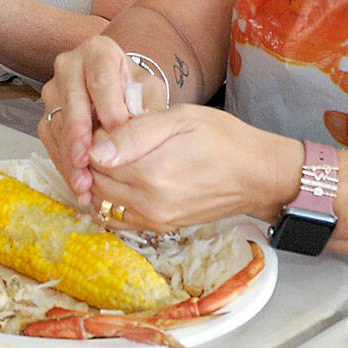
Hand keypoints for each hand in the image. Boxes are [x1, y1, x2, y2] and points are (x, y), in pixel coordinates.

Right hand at [40, 36, 146, 206]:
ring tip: (86, 185)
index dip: (109, 107)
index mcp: (97, 51)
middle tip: (89, 162)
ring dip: (70, 159)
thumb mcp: (149, 91)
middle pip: (72, 102)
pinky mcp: (47, 116)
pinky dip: (66, 167)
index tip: (118, 134)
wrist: (118, 91)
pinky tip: (80, 187)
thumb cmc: (135, 89)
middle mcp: (69, 66)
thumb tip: (135, 134)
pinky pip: (51, 142)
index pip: (100, 78)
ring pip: (57, 125)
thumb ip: (148, 107)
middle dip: (79, 136)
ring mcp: (54, 91)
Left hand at [83, 105, 297, 230]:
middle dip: (92, 160)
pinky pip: (119, 219)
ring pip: (103, 203)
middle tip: (108, 137)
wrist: (255, 175)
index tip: (106, 122)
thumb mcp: (180, 119)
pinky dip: (111, 200)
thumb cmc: (221, 138)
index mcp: (151, 172)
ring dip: (99, 181)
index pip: (95, 159)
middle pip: (95, 183)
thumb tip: (94, 150)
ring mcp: (154, 220)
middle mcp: (148, 203)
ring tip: (116, 157)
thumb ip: (135, 133)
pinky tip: (123, 179)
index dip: (94, 137)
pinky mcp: (160, 228)